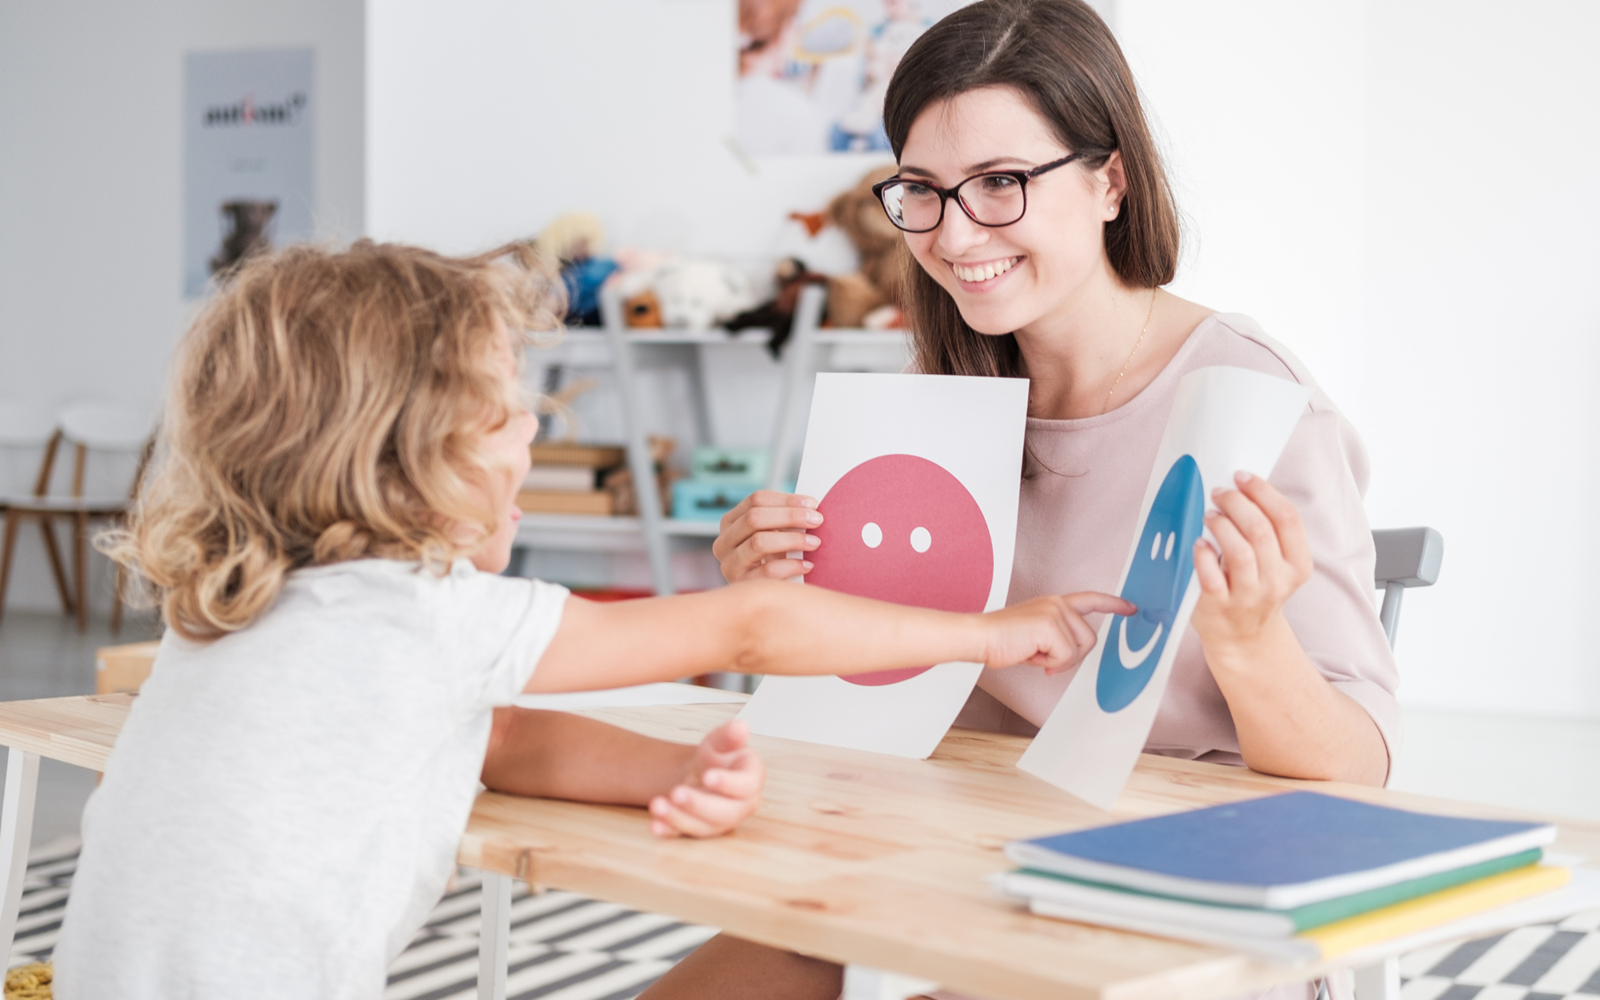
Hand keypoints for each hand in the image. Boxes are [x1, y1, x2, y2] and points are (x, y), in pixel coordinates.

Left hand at [648, 719, 765, 837]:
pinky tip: (654, 825)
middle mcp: (740, 806)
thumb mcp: (720, 740)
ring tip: (657, 805)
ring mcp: (720, 822)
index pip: (746, 786)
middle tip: (677, 792)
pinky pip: (684, 834)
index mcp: (751, 780)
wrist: (701, 772)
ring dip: (679, 818)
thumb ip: (729, 736)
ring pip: (704, 827)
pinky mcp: (699, 830)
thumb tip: (740, 726)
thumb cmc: (717, 757)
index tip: (707, 776)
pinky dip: (669, 831)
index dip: (728, 783)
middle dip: (699, 805)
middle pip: (725, 812)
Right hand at [713, 491, 821, 582]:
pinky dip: (791, 566)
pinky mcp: (740, 585)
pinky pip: (767, 571)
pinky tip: (807, 566)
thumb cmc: (774, 558)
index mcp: (730, 522)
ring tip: (815, 543)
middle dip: (790, 516)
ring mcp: (728, 564)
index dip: (786, 500)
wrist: (764, 598)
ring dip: (792, 540)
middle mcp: (723, 542)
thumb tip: (812, 507)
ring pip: (758, 542)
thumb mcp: (774, 535)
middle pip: (754, 518)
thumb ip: (785, 519)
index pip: (756, 500)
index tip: (813, 504)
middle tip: (817, 520)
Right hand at [980, 592, 1132, 673]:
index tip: (1131, 608)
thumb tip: (1070, 655)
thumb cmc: (1002, 640)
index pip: (1090, 599)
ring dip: (1058, 661)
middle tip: (1045, 659)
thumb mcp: (1037, 636)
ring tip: (1034, 653)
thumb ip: (1058, 638)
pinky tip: (1031, 655)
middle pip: (1089, 638)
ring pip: (1079, 649)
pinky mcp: (1051, 625)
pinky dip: (1049, 664)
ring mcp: (1055, 612)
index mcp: (1054, 603)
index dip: (1113, 604)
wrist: (980, 637)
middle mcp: (1057, 603)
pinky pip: (1065, 657)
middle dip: (1071, 656)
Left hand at [1191, 472, 1312, 653]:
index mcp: (1297, 565)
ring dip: (1221, 525)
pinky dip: (1203, 555)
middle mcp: (1277, 582)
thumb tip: (1242, 487)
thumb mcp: (1274, 562)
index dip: (1263, 492)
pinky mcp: (1220, 607)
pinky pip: (1211, 576)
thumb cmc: (1254, 588)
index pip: (1287, 518)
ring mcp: (1249, 597)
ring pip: (1240, 552)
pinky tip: (1198, 543)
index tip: (1242, 477)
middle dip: (1237, 503)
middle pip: (1261, 530)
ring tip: (1209, 515)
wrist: (1243, 638)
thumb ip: (1266, 530)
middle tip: (1219, 493)